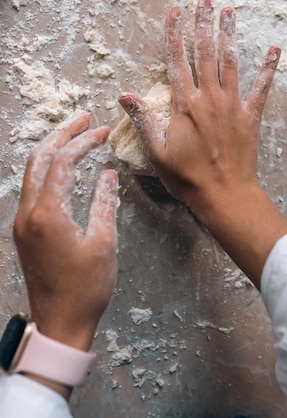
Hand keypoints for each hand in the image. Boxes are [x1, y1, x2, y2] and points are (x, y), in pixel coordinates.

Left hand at [14, 113, 118, 355]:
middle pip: (39, 158)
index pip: (62, 162)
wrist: (59, 322)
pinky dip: (47, 167)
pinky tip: (63, 165)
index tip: (103, 132)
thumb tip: (108, 174)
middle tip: (84, 119)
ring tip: (74, 134)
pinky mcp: (24, 230)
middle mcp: (28, 212)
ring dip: (52, 148)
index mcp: (48, 213)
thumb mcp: (103, 242)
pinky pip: (31, 187)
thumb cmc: (86, 287)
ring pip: (31, 170)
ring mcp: (22, 221)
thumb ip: (105, 202)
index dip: (83, 142)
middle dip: (62, 134)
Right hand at [119, 0, 286, 287]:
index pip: (176, 60)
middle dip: (203, 23)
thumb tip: (125, 94)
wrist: (225, 195)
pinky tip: (275, 49)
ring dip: (229, 35)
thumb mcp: (157, 152)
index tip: (175, 10)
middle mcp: (209, 97)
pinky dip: (269, 68)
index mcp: (185, 104)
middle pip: (205, 52)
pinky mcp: (251, 116)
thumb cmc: (187, 177)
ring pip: (231, 62)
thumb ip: (144, 120)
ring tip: (229, 10)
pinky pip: (261, 88)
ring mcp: (232, 105)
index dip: (174, 34)